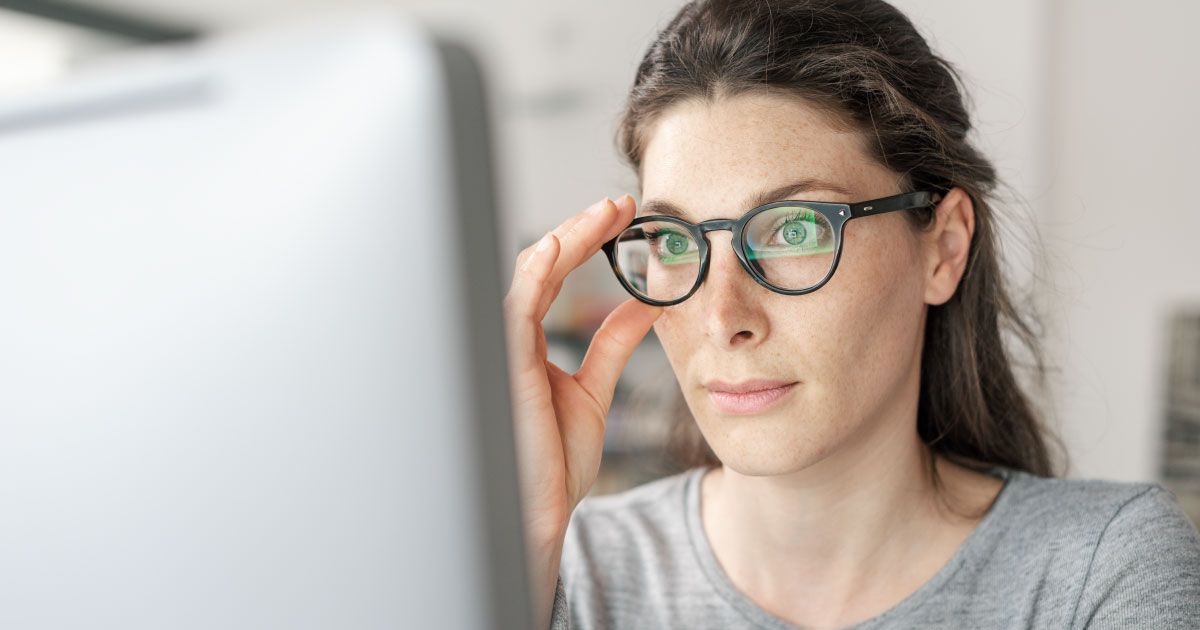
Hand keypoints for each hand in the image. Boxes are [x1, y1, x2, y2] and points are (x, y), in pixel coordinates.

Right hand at [503, 194, 663, 545]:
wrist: (539, 510)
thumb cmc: (554, 461)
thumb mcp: (595, 390)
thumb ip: (613, 344)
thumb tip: (645, 304)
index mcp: (529, 342)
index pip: (555, 275)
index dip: (587, 239)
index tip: (625, 216)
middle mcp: (513, 338)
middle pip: (543, 264)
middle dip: (582, 228)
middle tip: (623, 204)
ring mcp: (506, 348)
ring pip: (532, 274)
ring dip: (570, 237)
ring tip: (609, 211)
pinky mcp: (506, 365)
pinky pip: (518, 308)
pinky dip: (538, 273)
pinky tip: (563, 244)